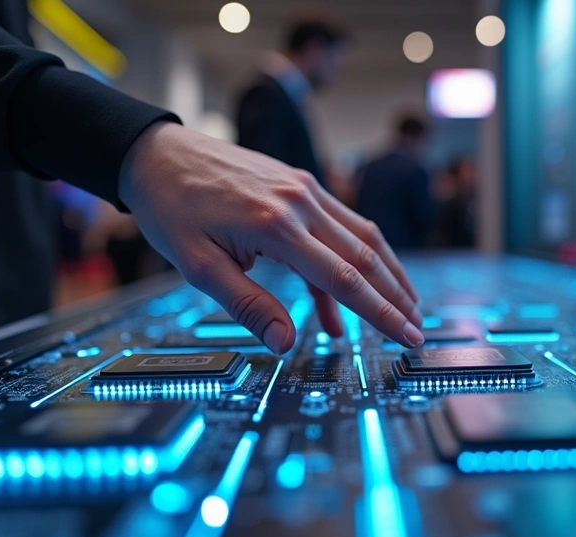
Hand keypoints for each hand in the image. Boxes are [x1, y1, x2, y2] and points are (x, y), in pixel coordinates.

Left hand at [118, 122, 422, 353]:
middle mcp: (300, 202)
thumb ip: (247, 306)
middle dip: (397, 296)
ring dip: (387, 273)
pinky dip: (354, 257)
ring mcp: (304, 189)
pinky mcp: (299, 183)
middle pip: (367, 256)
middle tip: (418, 328)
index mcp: (277, 226)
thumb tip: (285, 343)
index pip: (345, 279)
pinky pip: (340, 223)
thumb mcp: (198, 267)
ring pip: (363, 235)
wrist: (157, 154)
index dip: (381, 313)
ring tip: (404, 307)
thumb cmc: (172, 209)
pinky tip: (346, 294)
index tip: (407, 336)